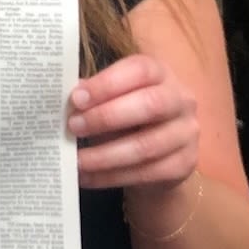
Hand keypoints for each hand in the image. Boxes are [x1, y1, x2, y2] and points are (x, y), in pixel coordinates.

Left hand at [66, 52, 197, 194]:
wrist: (158, 156)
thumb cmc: (127, 119)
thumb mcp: (112, 100)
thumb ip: (92, 96)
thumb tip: (61, 99)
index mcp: (160, 74)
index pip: (140, 70)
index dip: (107, 83)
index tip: (76, 99)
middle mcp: (181, 99)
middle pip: (150, 104)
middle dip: (106, 117)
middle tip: (73, 127)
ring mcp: (187, 133)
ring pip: (146, 146)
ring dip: (105, 155)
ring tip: (76, 160)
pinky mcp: (185, 164)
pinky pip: (147, 173)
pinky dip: (111, 177)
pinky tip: (88, 177)